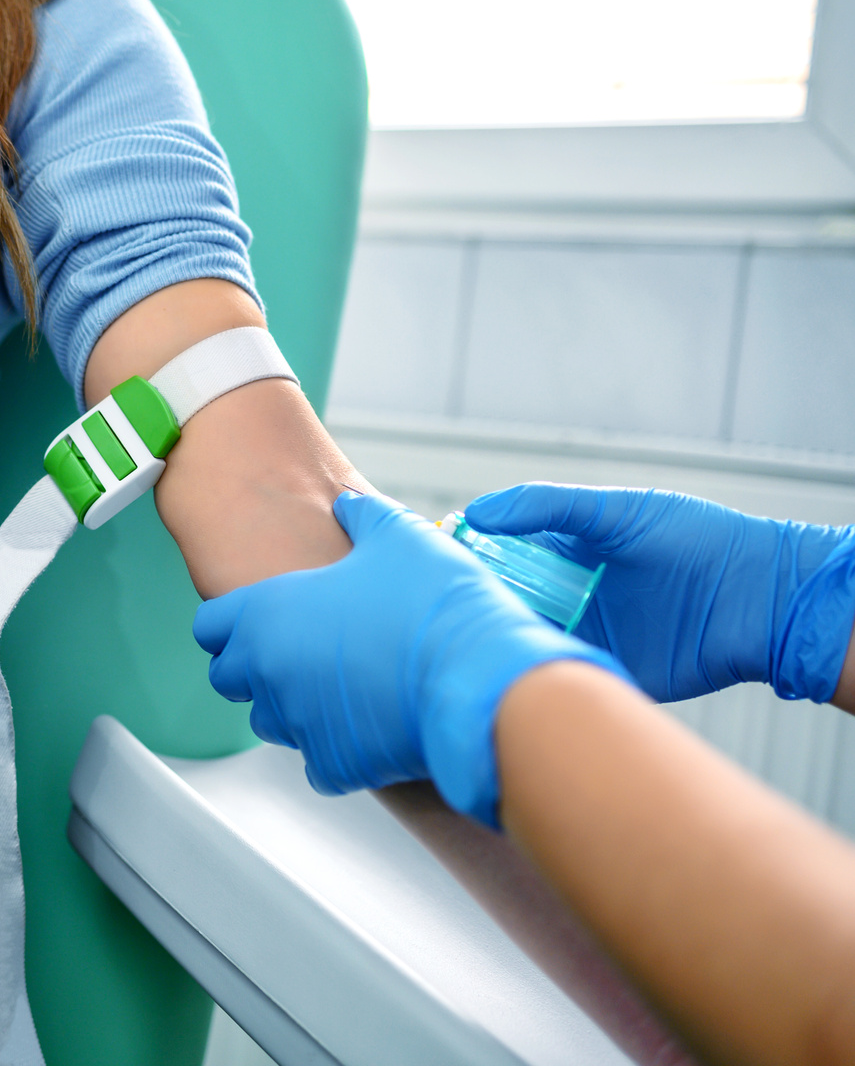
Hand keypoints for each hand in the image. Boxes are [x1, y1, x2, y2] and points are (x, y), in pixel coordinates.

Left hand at [194, 492, 622, 825]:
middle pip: (229, 677)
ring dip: (294, 706)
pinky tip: (371, 722)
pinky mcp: (334, 765)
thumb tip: (349, 505)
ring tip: (341, 685)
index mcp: (268, 614)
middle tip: (301, 651)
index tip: (255, 619)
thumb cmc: (435, 605)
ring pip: (271, 721)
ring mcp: (298, 723)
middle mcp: (269, 672)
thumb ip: (361, 516)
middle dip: (254, 667)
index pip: (209, 625)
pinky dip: (337, 748)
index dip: (230, 621)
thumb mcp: (398, 536)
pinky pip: (318, 762)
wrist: (478, 680)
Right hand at [464, 485, 854, 703]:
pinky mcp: (603, 673)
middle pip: (499, 603)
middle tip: (433, 609)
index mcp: (564, 554)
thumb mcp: (617, 511)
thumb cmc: (699, 541)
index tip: (428, 562)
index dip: (462, 559)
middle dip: (468, 606)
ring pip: (519, 642)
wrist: (762, 600)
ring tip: (459, 642)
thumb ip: (547, 508)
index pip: (496, 556)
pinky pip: (555, 681)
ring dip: (494, 643)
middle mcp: (566, 596)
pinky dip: (530, 679)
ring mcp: (582, 637)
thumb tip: (476, 512)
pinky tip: (507, 673)